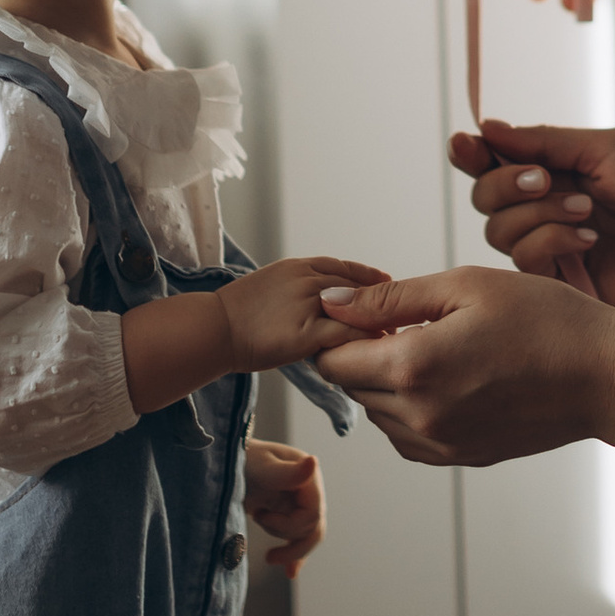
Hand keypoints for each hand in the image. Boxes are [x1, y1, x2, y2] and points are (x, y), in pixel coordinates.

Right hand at [216, 254, 391, 375]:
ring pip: (356, 309)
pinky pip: (346, 335)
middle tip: (401, 315)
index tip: (387, 284)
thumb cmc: (238, 316)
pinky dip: (364, 341)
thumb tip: (323, 299)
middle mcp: (306, 279)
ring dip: (378, 322)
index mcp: (298, 266)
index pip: (344, 267)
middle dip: (380, 301)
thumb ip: (300, 289)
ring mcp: (307, 304)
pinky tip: (376, 350)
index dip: (369, 277)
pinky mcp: (305, 333)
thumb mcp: (272, 287)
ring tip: (395, 335)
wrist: (213, 330)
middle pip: (357, 287)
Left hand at [243, 436, 326, 576]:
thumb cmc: (242, 459)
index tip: (260, 515)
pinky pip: (300, 539)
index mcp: (307, 477)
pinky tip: (290, 572)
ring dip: (290, 549)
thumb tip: (314, 462)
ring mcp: (300, 504)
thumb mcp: (261, 466)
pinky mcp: (289, 515)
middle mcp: (309, 491)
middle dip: (286, 535)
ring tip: (269, 556)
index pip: (313, 513)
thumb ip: (286, 472)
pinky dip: (295, 557)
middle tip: (259, 524)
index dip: (288, 523)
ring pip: (308, 536)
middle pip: (313, 528)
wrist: (225, 461)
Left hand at [317, 266, 614, 495]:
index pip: (333, 357)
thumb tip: (330, 303)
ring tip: (441, 348)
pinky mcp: (462, 457)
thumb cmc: (547, 319)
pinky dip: (414, 408)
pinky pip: (408, 436)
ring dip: (390, 381)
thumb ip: (390, 298)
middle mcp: (419, 416)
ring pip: (378, 412)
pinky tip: (453, 378)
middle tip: (414, 323)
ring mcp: (441, 444)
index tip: (378, 309)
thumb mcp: (467, 286)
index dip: (345, 328)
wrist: (608, 377)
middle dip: (366, 353)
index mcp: (414, 367)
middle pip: (351, 386)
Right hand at [450, 119, 614, 318]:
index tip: (464, 145)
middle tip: (544, 178)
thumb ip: (544, 142)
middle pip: (484, 197)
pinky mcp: (560, 283)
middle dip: (506, 182)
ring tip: (587, 209)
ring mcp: (551, 247)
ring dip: (539, 212)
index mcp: (556, 171)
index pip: (494, 162)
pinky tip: (591, 239)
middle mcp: (545, 209)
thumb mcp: (605, 149)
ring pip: (498, 230)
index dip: (471, 154)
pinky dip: (553, 240)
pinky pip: (525, 260)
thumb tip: (486, 128)